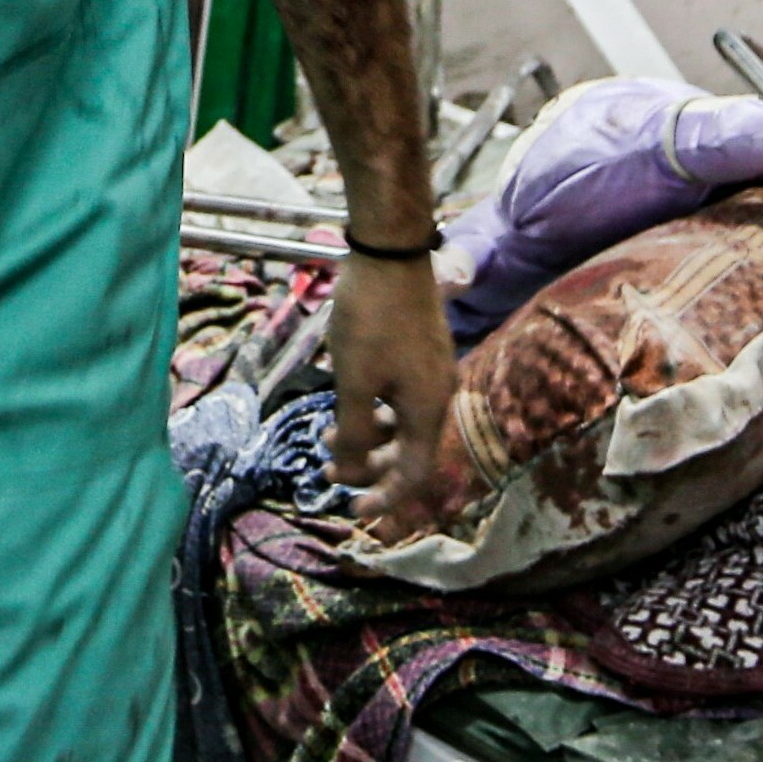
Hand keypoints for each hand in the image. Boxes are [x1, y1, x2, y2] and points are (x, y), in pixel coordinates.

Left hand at [328, 258, 465, 544]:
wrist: (390, 253)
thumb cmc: (370, 320)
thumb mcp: (353, 383)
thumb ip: (352, 433)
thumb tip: (346, 473)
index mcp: (428, 408)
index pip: (415, 473)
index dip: (386, 497)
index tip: (352, 508)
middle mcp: (437, 394)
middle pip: (409, 451)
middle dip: (368, 466)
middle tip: (328, 468)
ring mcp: (431, 371)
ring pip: (401, 423)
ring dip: (365, 436)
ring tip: (325, 434)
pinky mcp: (421, 351)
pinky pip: (399, 397)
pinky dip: (373, 408)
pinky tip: (344, 398)